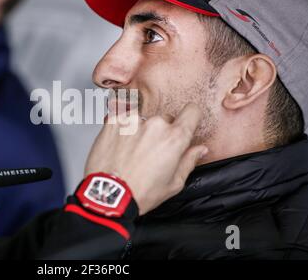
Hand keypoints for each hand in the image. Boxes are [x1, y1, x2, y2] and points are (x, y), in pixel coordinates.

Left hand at [84, 103, 207, 214]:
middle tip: (151, 152)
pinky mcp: (114, 121)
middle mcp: (154, 125)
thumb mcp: (173, 184)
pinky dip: (123, 130)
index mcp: (174, 138)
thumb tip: (200, 149)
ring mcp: (133, 121)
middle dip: (161, 132)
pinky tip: (120, 147)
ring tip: (132, 152)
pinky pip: (124, 120)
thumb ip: (189, 161)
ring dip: (140, 131)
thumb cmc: (139, 192)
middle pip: (165, 119)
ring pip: (143, 120)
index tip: (185, 122)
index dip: (190, 118)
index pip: (192, 111)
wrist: (107, 195)